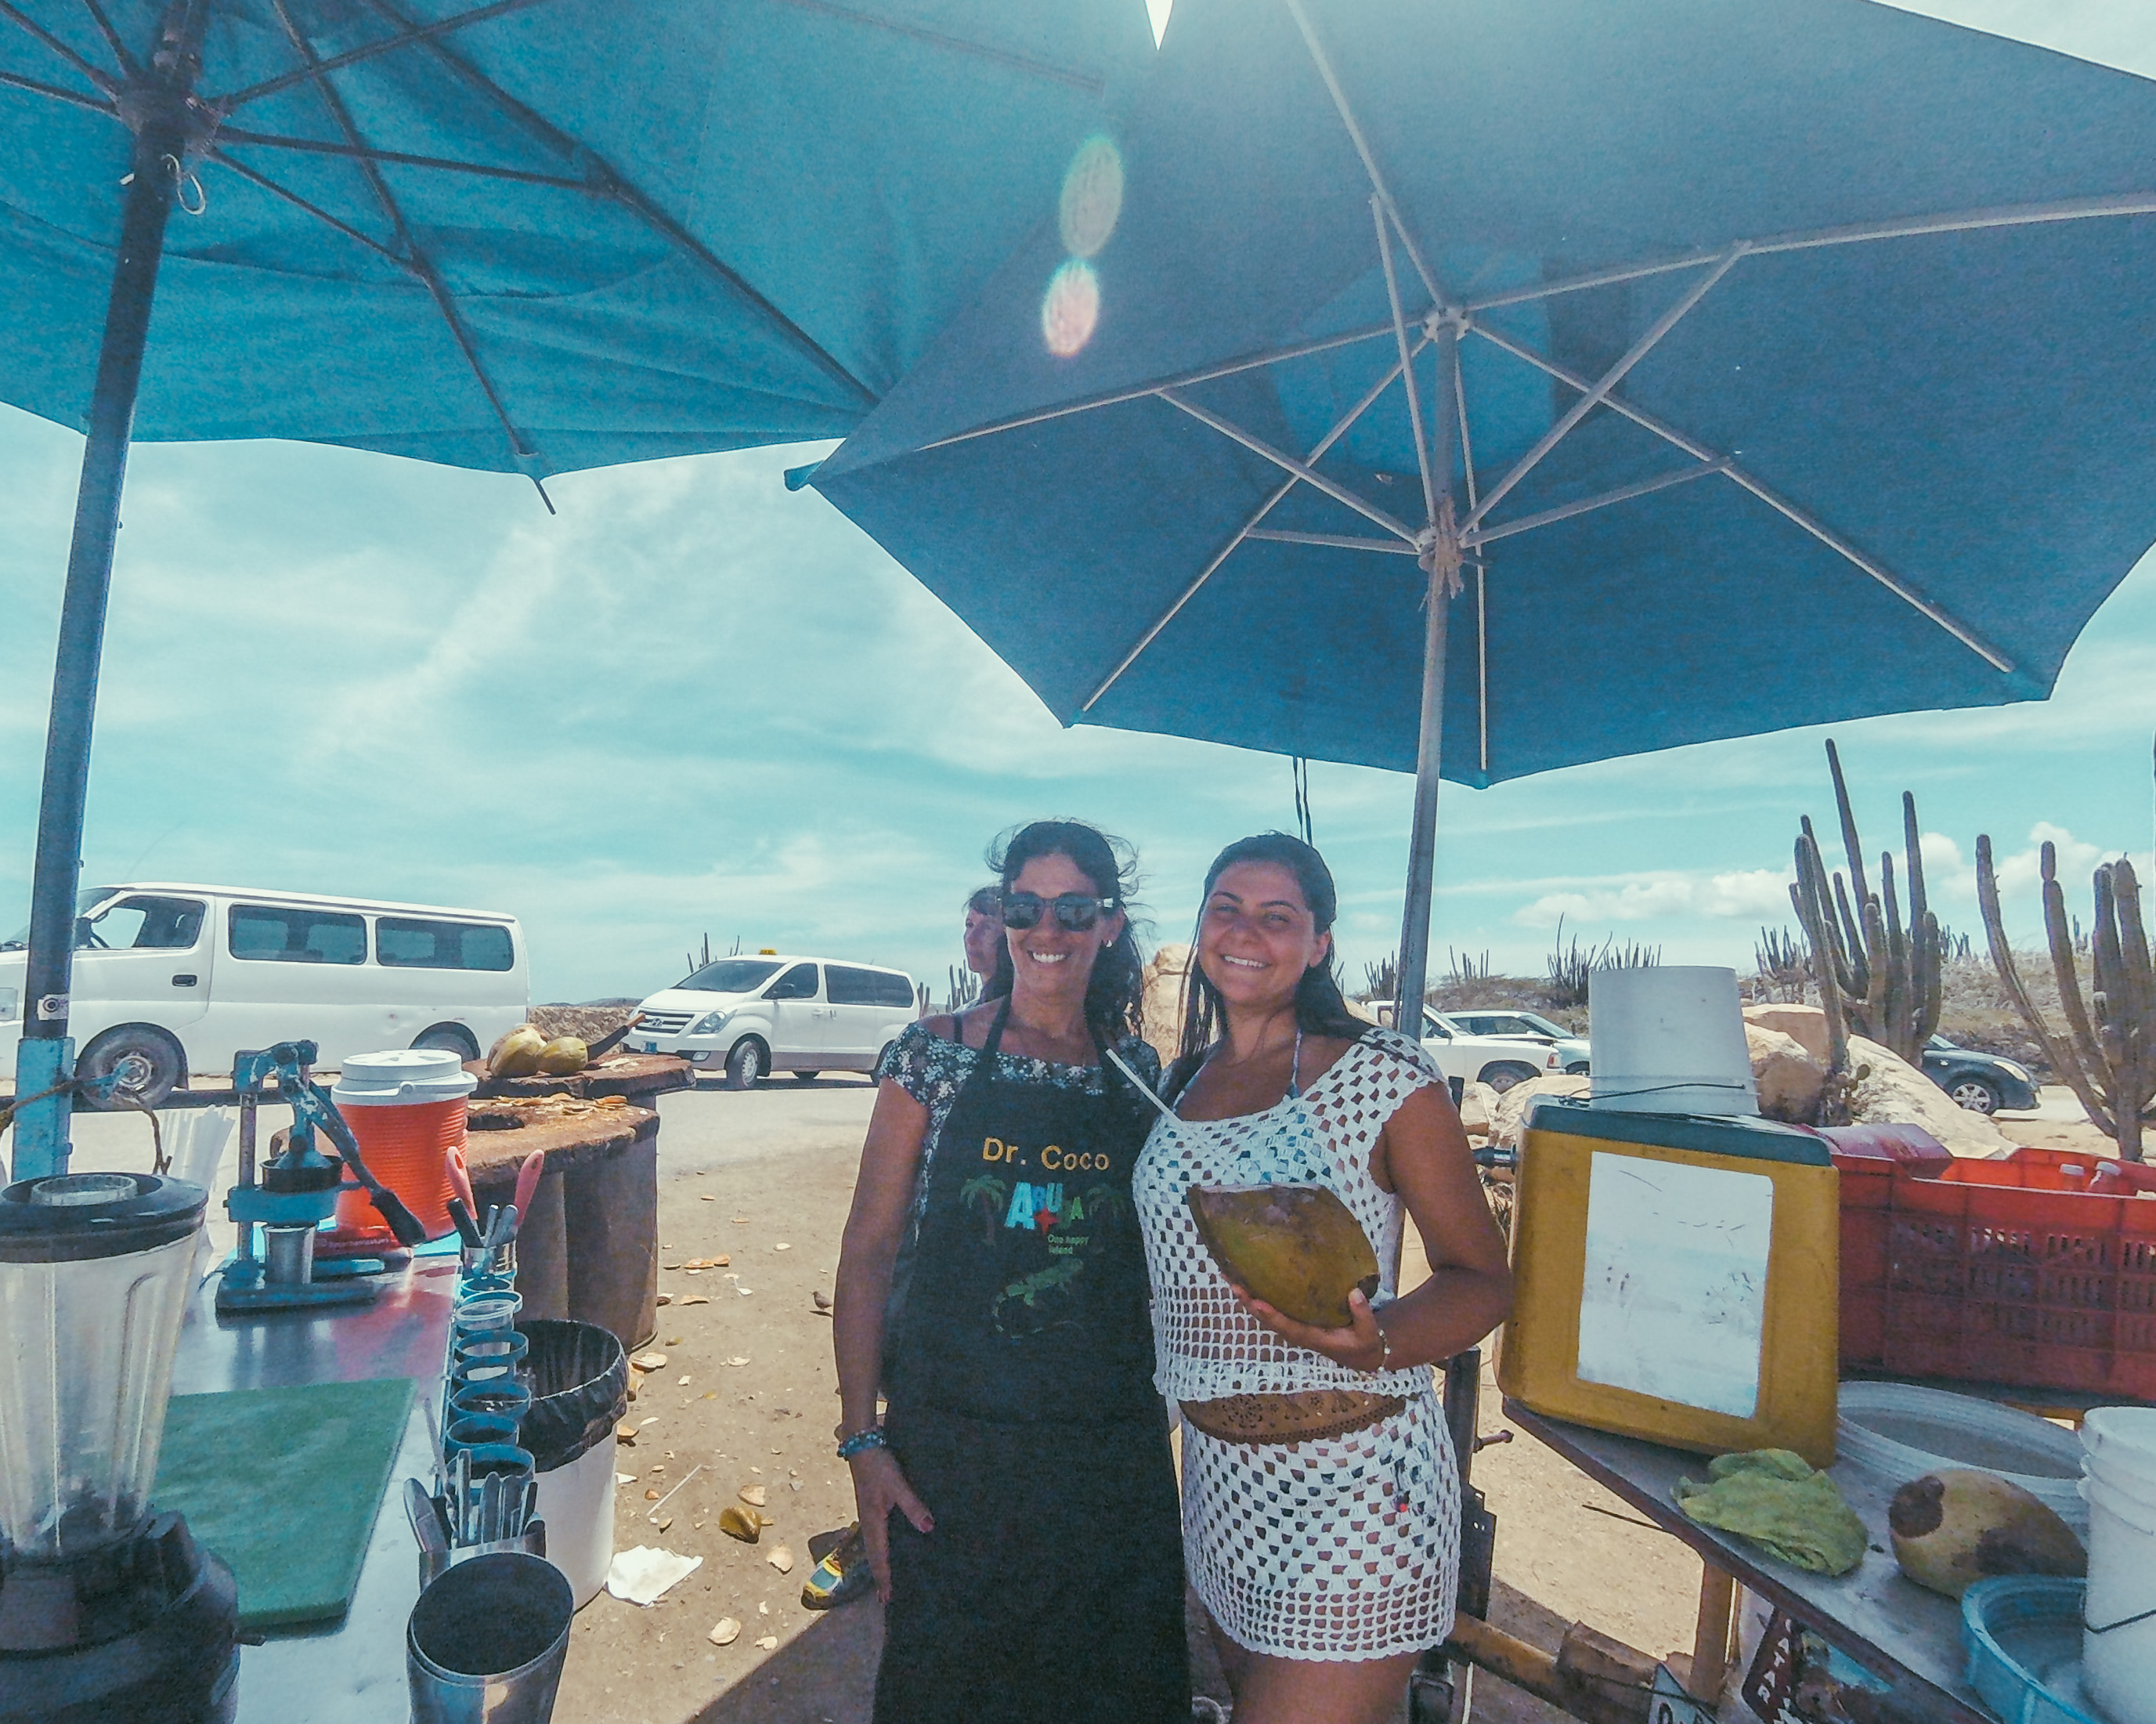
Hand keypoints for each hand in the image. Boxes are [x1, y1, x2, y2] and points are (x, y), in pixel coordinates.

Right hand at [848, 1446, 932, 1602]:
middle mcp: (867, 1522)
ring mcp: (867, 1514)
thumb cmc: (879, 1465)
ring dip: (878, 1564)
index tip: (887, 1598)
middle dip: (879, 1577)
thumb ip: (912, 1506)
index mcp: (873, 1521)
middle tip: (885, 1598)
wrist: (860, 1443)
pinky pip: (873, 1536)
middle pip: (873, 1556)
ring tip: (884, 1580)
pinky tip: (885, 1549)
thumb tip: (928, 1529)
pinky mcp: (869, 1506)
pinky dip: (878, 1550)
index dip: (884, 1577)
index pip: (879, 1556)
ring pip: (872, 1547)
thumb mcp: (897, 1484)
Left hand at [1230, 1283, 1387, 1371]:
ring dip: (1248, 1298)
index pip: (1288, 1327)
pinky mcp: (1296, 1320)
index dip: (1271, 1316)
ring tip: (1230, 1277)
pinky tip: (1248, 1280)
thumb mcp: (1369, 1333)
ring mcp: (1295, 1327)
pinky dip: (1258, 1296)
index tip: (1256, 1302)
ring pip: (1266, 1314)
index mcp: (1313, 1338)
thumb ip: (1362, 1315)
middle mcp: (1298, 1333)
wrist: (1362, 1352)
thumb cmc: (1364, 1342)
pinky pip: (1272, 1309)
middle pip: (1268, 1320)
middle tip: (1233, 1283)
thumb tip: (1353, 1293)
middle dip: (1250, 1302)